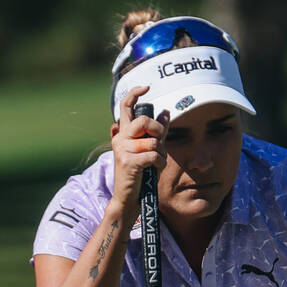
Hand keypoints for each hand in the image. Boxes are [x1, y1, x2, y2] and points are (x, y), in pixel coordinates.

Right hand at [109, 86, 169, 210]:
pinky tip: (155, 170)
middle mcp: (120, 139)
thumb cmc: (140, 175)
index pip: (125, 106)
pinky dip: (160, 163)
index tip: (146, 87)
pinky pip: (153, 155)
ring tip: (156, 163)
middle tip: (160, 142)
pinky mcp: (128, 162)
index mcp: (123, 134)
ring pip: (152, 141)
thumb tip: (166, 112)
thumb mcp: (149, 150)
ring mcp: (123, 150)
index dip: (134, 93)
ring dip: (161, 153)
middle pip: (143, 121)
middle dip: (157, 131)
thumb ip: (157, 132)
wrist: (128, 198)